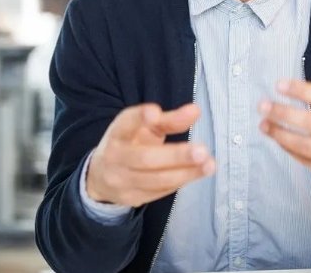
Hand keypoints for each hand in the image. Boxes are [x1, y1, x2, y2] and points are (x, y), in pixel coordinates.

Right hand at [86, 103, 215, 207]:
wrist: (100, 177)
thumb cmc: (130, 144)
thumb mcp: (144, 127)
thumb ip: (169, 119)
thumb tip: (196, 111)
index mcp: (118, 133)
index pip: (126, 123)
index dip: (140, 118)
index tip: (155, 113)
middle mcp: (115, 157)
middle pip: (145, 159)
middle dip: (176, 156)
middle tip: (202, 151)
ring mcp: (122, 181)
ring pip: (157, 180)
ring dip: (186, 173)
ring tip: (209, 165)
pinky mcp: (132, 198)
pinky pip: (161, 191)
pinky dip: (181, 181)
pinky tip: (197, 173)